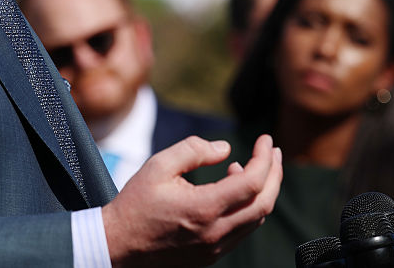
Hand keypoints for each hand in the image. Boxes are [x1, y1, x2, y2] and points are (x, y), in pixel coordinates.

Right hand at [101, 133, 282, 266]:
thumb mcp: (159, 166)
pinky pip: (243, 230)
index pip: (252, 183)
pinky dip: (248, 207)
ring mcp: (215, 248)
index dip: (264, 158)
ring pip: (256, 219)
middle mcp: (215, 232)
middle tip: (272, 151)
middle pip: (264, 203)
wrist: (119, 245)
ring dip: (262, 191)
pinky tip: (233, 190)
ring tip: (247, 167)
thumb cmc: (136, 203)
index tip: (265, 139)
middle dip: (274, 174)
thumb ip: (194, 151)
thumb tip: (226, 149)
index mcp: (204, 209)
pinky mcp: (211, 255)